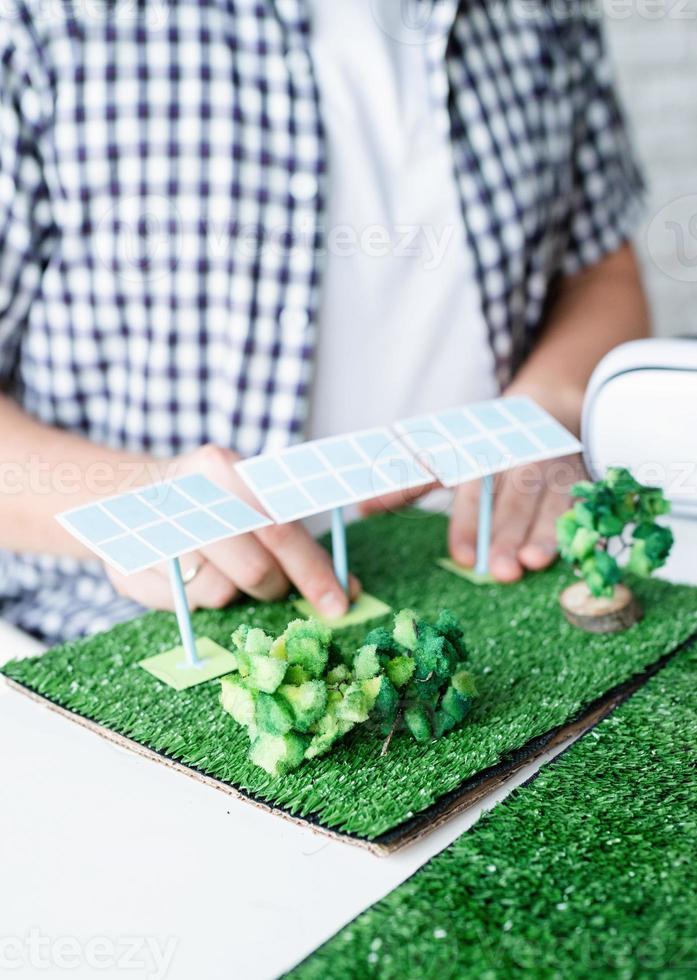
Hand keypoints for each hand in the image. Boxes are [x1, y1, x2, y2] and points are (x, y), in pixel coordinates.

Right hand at [105, 444, 359, 616]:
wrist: (116, 495)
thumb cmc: (202, 502)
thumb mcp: (244, 497)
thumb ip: (294, 539)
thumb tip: (349, 589)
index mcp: (221, 467)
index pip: (281, 527)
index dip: (314, 570)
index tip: (339, 602)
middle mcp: (184, 496)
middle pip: (256, 569)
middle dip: (273, 585)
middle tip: (271, 584)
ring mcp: (151, 533)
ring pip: (221, 592)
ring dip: (232, 590)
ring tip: (218, 564)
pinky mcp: (128, 568)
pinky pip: (186, 605)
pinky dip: (196, 596)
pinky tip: (186, 571)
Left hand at [361, 453, 584, 582]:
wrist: (548, 413)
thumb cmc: (486, 448)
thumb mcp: (448, 458)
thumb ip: (410, 483)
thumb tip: (360, 506)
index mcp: (482, 454)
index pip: (471, 491)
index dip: (466, 524)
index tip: (460, 557)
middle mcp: (518, 460)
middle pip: (511, 500)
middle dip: (504, 536)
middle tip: (499, 571)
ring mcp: (553, 468)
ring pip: (549, 501)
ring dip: (543, 533)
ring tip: (533, 563)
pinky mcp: (582, 479)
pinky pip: (580, 504)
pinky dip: (574, 528)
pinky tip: (569, 555)